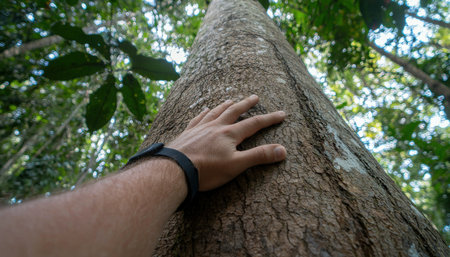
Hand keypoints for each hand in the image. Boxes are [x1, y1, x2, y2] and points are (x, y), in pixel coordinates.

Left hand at [167, 95, 286, 190]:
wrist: (175, 169)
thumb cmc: (207, 170)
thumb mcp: (236, 166)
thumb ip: (259, 156)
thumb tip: (282, 150)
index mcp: (229, 134)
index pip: (254, 124)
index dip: (269, 119)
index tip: (282, 114)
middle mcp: (216, 127)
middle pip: (234, 112)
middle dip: (246, 104)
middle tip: (255, 97)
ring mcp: (200, 128)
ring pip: (216, 112)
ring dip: (225, 105)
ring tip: (231, 99)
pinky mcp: (188, 133)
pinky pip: (198, 118)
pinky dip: (204, 113)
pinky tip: (205, 110)